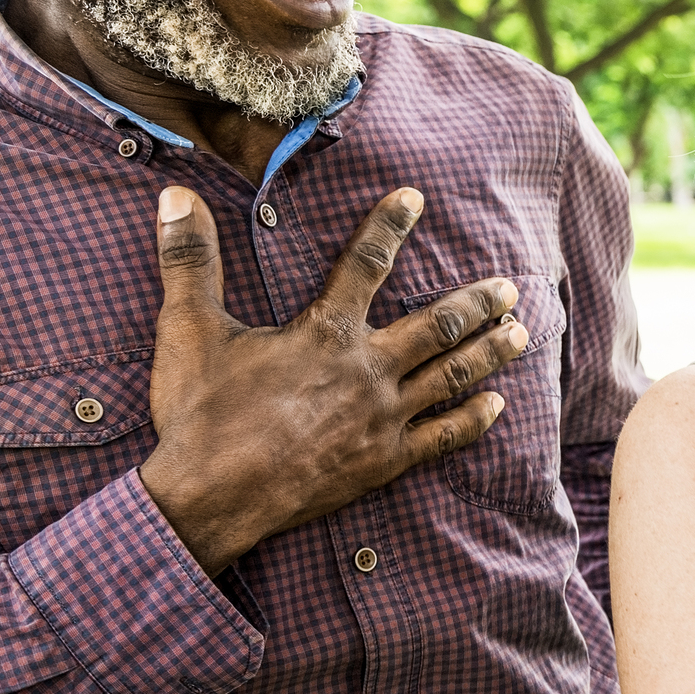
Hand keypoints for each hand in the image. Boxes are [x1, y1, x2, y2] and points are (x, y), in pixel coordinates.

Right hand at [138, 185, 528, 570]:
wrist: (211, 497)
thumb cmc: (200, 414)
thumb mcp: (188, 330)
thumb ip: (188, 260)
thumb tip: (174, 197)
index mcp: (325, 332)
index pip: (365, 263)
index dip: (389, 226)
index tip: (415, 199)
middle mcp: (367, 369)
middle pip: (437, 325)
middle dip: (477, 303)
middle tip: (508, 287)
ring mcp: (383, 417)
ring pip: (452, 375)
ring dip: (490, 353)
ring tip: (520, 334)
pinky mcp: (386, 460)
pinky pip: (444, 437)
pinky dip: (475, 420)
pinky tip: (497, 407)